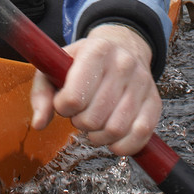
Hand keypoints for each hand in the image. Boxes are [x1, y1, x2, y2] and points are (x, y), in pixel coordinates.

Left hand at [29, 23, 161, 155]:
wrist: (122, 47)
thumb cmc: (84, 61)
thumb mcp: (56, 66)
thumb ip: (42, 94)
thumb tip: (39, 124)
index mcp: (96, 50)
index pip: (73, 97)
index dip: (63, 107)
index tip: (65, 102)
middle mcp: (123, 64)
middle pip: (93, 118)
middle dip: (80, 122)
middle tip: (80, 113)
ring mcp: (142, 83)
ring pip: (115, 130)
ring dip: (98, 137)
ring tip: (94, 124)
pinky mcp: (154, 102)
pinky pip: (140, 135)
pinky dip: (122, 146)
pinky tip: (112, 138)